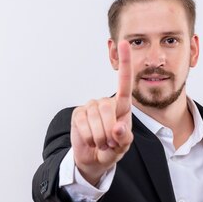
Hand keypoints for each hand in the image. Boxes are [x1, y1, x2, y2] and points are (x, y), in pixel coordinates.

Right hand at [70, 40, 133, 185]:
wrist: (94, 158)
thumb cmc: (112, 148)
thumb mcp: (123, 147)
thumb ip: (124, 138)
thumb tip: (118, 128)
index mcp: (122, 106)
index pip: (125, 83)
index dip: (125, 63)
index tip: (125, 43)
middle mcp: (105, 103)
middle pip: (108, 108)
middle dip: (110, 132)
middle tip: (109, 143)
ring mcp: (90, 107)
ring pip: (96, 120)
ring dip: (100, 138)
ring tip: (100, 142)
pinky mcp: (78, 114)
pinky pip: (83, 126)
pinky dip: (89, 138)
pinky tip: (90, 140)